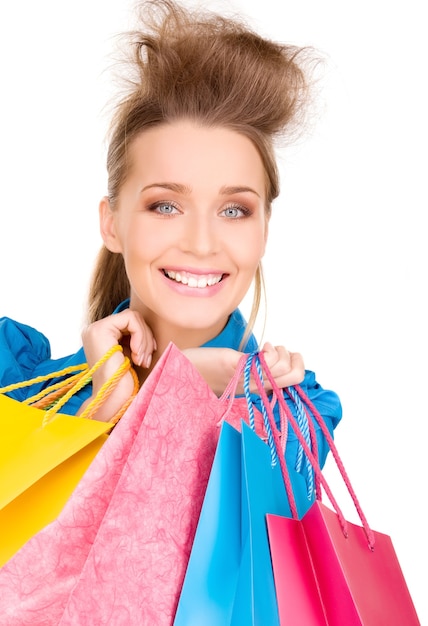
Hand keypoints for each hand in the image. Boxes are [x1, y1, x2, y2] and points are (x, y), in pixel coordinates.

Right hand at [78, 310, 155, 420]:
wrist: (114, 398)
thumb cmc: (124, 380)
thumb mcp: (130, 353)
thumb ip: (133, 337)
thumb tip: (148, 323)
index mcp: (100, 335)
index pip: (129, 321)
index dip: (144, 335)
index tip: (147, 354)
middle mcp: (94, 329)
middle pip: (133, 318)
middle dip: (146, 338)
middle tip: (145, 359)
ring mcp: (95, 328)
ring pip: (134, 317)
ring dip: (144, 340)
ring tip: (141, 360)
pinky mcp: (100, 330)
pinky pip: (131, 319)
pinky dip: (140, 336)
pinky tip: (136, 355)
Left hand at [182, 342, 303, 396]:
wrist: (181, 372)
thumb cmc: (208, 372)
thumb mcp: (238, 373)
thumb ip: (256, 370)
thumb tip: (276, 360)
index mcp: (258, 387)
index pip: (296, 381)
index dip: (297, 366)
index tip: (282, 356)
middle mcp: (255, 385)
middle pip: (295, 376)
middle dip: (292, 358)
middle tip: (274, 351)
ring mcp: (246, 376)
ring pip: (282, 367)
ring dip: (280, 352)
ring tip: (267, 349)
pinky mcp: (233, 366)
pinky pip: (261, 364)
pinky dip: (269, 352)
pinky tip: (260, 349)